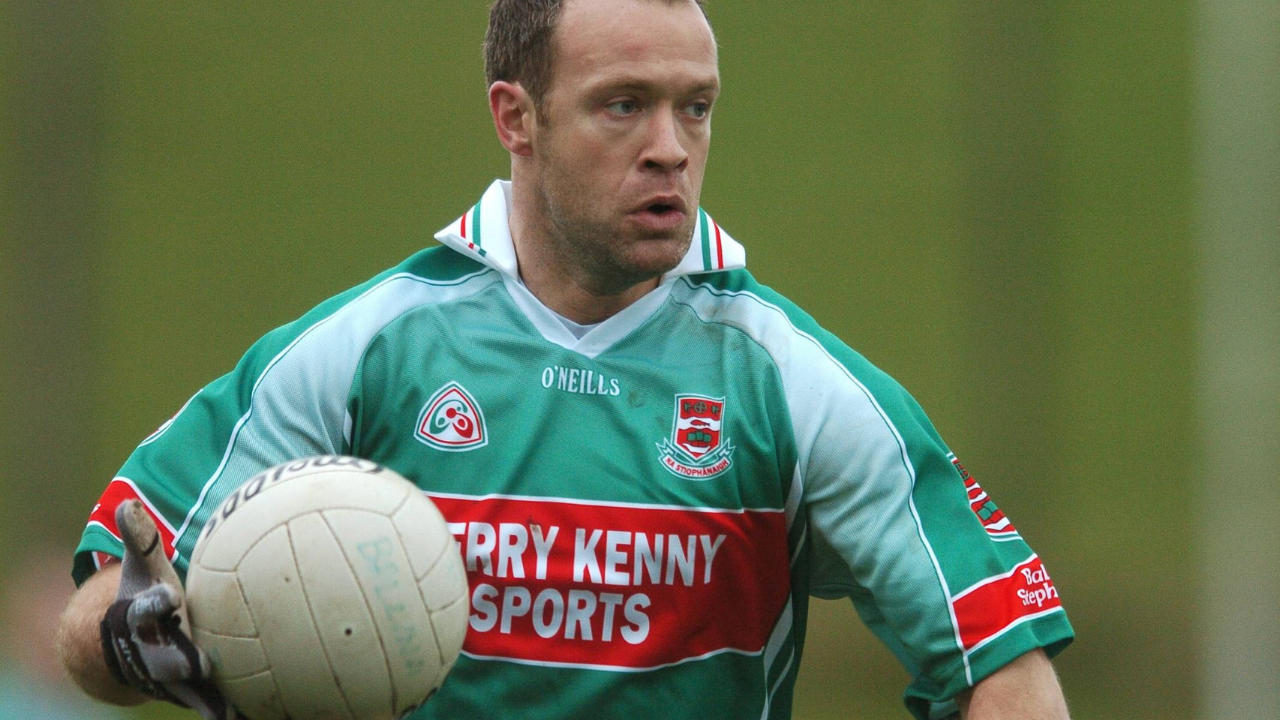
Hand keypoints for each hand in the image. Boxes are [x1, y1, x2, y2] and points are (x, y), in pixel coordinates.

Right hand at [99, 500, 243, 719]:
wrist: (129, 646)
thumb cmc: (144, 596)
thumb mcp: (140, 567)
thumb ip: (139, 538)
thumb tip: (127, 502)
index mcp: (144, 618)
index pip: (146, 609)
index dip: (155, 604)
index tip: (169, 597)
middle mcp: (156, 650)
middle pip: (167, 658)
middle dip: (181, 661)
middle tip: (201, 662)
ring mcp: (173, 676)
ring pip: (191, 691)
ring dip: (210, 701)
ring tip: (230, 713)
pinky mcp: (192, 693)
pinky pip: (214, 704)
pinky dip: (233, 713)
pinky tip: (259, 717)